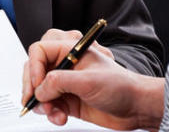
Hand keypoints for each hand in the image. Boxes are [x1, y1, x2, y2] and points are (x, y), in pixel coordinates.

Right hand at [22, 29, 163, 129]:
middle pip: (34, 69)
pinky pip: (47, 105)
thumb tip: (39, 89)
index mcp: (71, 49)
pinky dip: (50, 113)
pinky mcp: (66, 99)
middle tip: (36, 101)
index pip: (40, 51)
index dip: (34, 67)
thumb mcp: (88, 81)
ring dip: (42, 104)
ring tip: (54, 113)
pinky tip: (60, 117)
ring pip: (39, 90)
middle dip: (33, 87)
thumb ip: (60, 81)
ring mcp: (65, 82)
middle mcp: (65, 64)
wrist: (135, 107)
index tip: (38, 85)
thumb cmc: (120, 86)